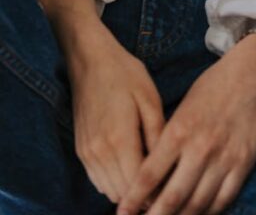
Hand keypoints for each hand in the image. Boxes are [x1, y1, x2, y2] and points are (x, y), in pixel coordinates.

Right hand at [68, 21, 165, 203]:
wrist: (90, 60)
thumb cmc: (125, 74)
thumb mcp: (150, 98)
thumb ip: (158, 135)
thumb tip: (168, 165)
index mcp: (119, 139)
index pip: (139, 183)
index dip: (158, 190)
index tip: (174, 186)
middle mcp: (99, 152)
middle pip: (123, 193)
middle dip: (145, 195)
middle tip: (166, 185)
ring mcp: (87, 153)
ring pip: (110, 191)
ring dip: (129, 191)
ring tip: (151, 180)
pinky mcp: (81, 151)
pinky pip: (98, 181)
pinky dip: (115, 183)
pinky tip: (131, 169)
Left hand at [117, 34, 255, 214]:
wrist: (253, 73)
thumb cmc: (213, 86)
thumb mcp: (184, 107)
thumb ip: (169, 139)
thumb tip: (151, 174)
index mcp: (180, 131)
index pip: (150, 175)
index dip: (133, 199)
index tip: (122, 214)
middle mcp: (200, 148)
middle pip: (172, 197)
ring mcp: (224, 158)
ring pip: (197, 204)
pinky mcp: (243, 164)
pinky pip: (223, 200)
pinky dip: (208, 212)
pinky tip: (197, 214)